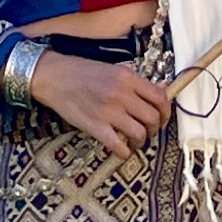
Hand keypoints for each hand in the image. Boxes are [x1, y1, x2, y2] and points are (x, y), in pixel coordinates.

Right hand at [25, 49, 175, 155]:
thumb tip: (162, 89)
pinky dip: (125, 152)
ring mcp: (109, 111)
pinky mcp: (95, 126)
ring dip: (142, 141)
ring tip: (136, 141)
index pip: (160, 97)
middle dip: (155, 129)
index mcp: (128, 77)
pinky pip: (119, 145)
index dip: (166, 111)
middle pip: (153, 118)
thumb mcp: (114, 69)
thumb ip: (138, 82)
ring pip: (140, 133)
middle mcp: (122, 94)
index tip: (162, 118)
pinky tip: (123, 150)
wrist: (54, 77)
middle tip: (149, 131)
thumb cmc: (82, 72)